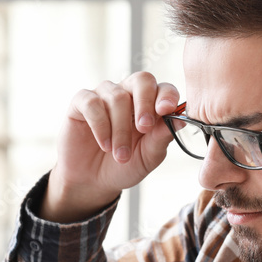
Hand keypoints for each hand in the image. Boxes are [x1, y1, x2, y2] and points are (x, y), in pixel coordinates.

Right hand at [42, 72, 179, 222]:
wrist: (93, 181)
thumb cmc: (124, 166)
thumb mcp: (148, 157)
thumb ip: (162, 137)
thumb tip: (180, 120)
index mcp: (150, 105)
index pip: (163, 89)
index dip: (166, 96)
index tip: (166, 110)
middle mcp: (128, 94)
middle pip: (142, 80)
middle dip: (145, 103)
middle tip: (143, 128)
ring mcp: (104, 96)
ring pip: (116, 97)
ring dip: (120, 129)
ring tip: (120, 155)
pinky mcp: (81, 103)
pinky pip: (92, 103)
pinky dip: (100, 125)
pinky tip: (104, 144)